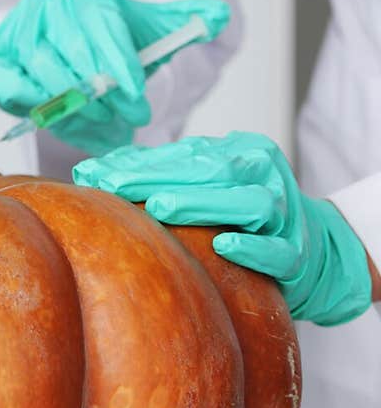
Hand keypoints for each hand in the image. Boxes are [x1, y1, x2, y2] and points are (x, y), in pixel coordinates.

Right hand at [0, 0, 229, 153]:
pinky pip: (9, 86)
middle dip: (104, 92)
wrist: (72, 37)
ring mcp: (14, 28)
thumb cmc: (109, 35)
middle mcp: (42, 0)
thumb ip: (183, 22)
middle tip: (130, 116)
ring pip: (42, 70)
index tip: (138, 95)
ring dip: (75, 103)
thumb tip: (217, 17)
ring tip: (104, 120)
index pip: (100, 23)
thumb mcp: (148, 25)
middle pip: (71, 50)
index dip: (119, 64)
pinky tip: (60, 115)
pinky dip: (32, 104)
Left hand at [73, 131, 371, 324]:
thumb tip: (94, 170)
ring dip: (202, 204)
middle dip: (160, 177)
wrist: (312, 253)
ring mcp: (286, 215)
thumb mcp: (208, 184)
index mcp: (244, 151)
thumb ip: (161, 173)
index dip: (138, 162)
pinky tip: (225, 245)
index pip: (187, 153)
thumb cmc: (241, 214)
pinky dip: (253, 248)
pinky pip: (278, 252)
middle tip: (115, 186)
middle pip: (214, 170)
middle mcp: (266, 176)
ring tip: (160, 207)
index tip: (94, 173)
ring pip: (248, 203)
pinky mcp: (297, 256)